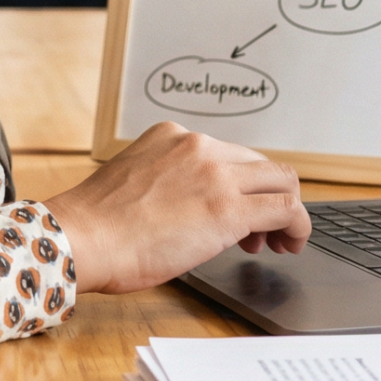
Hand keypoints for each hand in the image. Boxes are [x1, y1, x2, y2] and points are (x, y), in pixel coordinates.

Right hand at [43, 122, 308, 295]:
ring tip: (278, 241)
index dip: (239, 185)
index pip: (226, 154)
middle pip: (258, 165)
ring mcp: (216, 173)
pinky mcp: (230, 207)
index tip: (235, 211)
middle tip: (257, 233)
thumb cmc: (95, 226)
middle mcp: (198, 145)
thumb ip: (169, 183)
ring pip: (281, 180)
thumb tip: (192, 210)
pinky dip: (298, 225)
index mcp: (172, 136)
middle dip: (264, 197)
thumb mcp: (135, 182)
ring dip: (285, 210)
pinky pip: (286, 208)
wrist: (82, 238)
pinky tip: (291, 244)